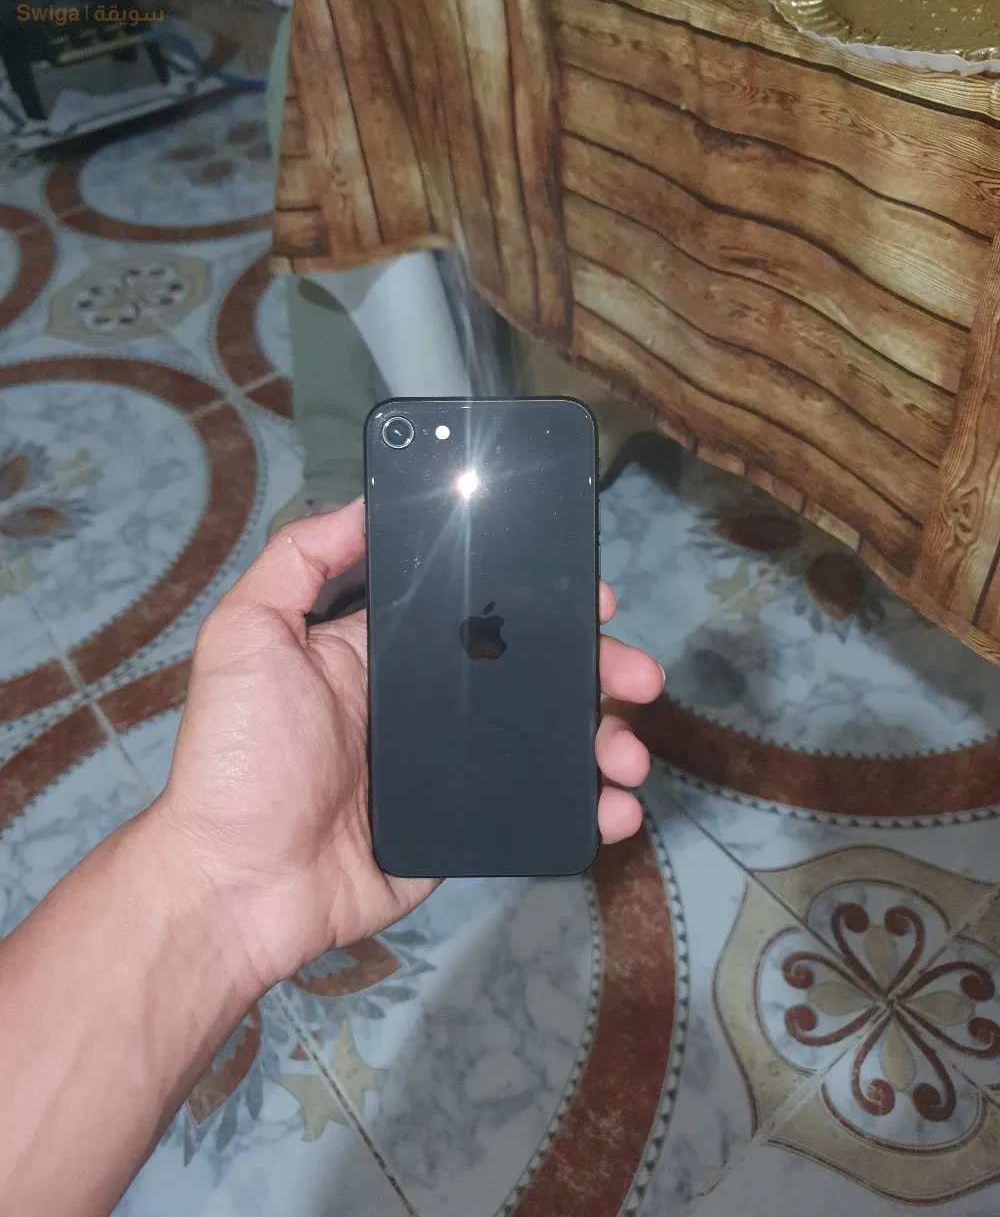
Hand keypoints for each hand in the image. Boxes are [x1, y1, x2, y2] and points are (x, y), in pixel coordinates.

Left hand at [153, 499, 663, 995]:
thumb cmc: (243, 754)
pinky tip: (616, 807)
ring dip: (605, 734)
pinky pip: (540, 805)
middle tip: (638, 672)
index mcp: (386, 650)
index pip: (476, 607)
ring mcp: (453, 763)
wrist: (241, 884)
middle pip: (531, 668)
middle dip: (595, 664)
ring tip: (631, 754)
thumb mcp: (248, 634)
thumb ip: (298, 561)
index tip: (588, 592)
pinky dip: (589, 804)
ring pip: (549, 736)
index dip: (536, 595)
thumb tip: (365, 501)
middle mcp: (429, 699)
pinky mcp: (467, 821)